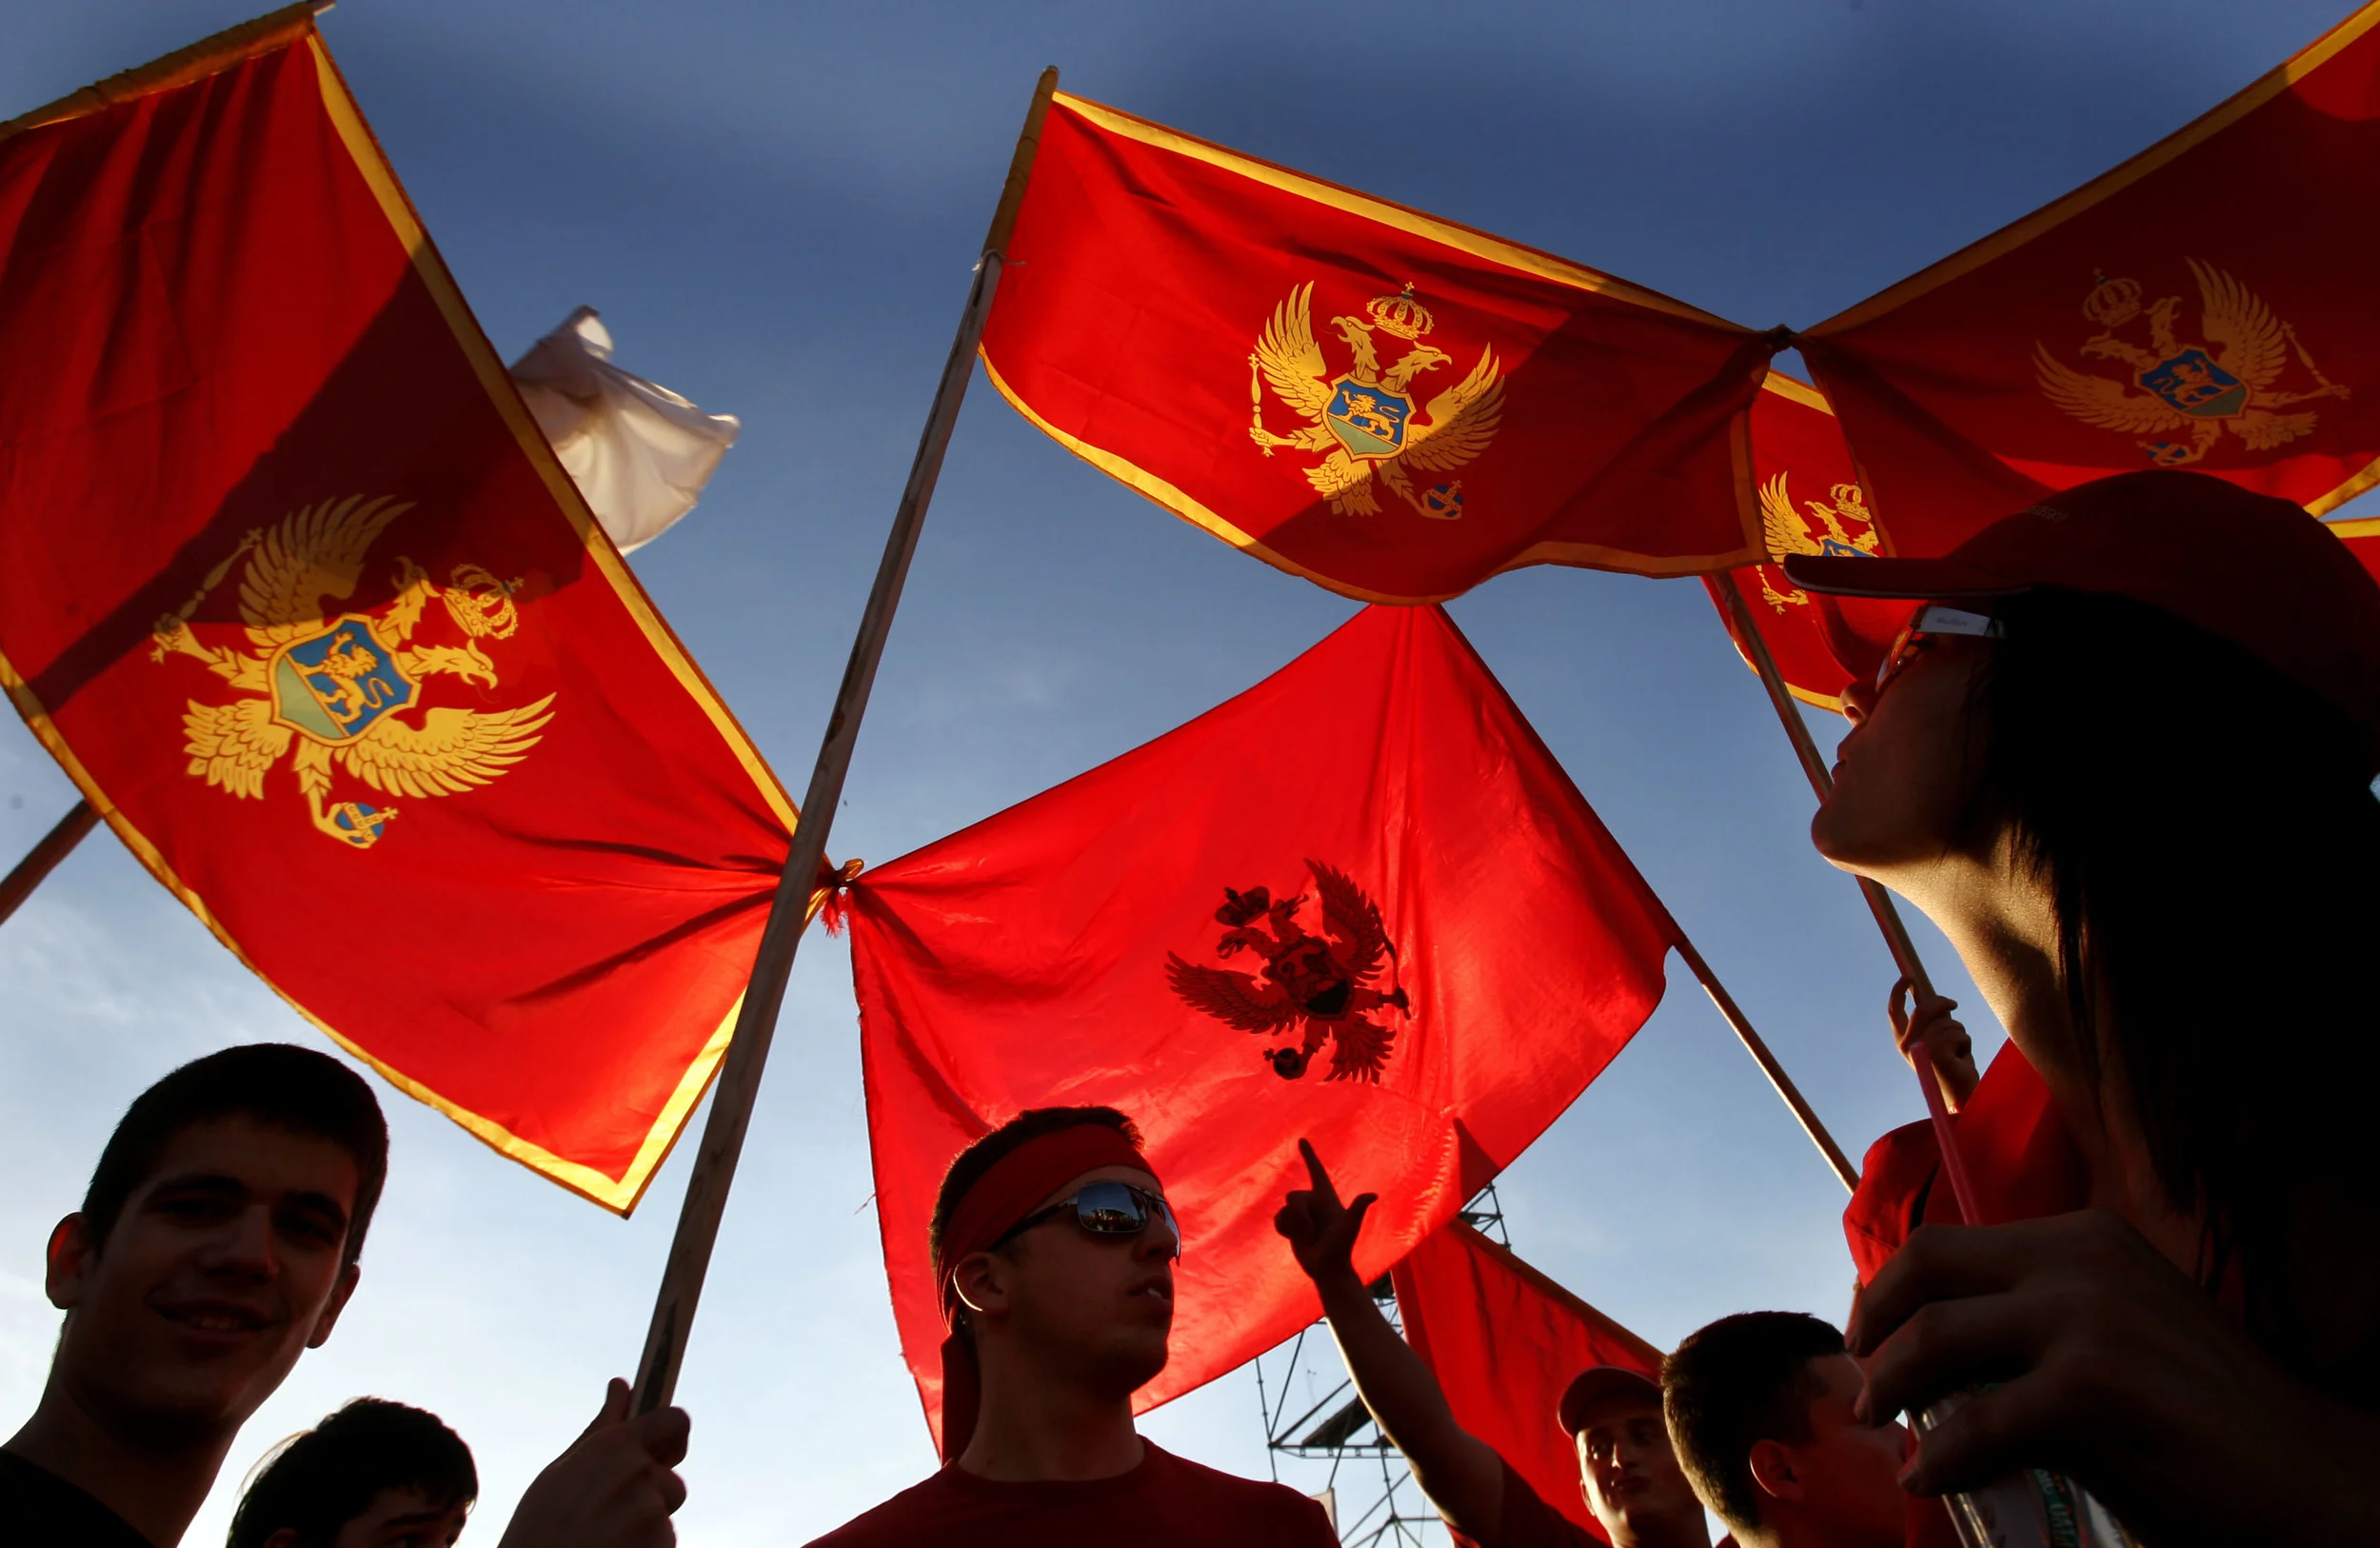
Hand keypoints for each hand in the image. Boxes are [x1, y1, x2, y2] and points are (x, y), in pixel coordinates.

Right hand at [498, 1379, 690, 1547]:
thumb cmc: (537, 1530)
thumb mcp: (560, 1473)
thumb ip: (600, 1429)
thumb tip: (620, 1386)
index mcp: (614, 1447)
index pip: (675, 1421)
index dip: (671, 1435)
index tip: (661, 1450)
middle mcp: (639, 1475)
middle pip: (672, 1479)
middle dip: (651, 1494)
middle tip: (610, 1514)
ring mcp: (652, 1514)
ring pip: (664, 1514)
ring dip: (644, 1525)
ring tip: (602, 1537)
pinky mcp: (661, 1545)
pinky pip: (664, 1541)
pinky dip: (644, 1547)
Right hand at [1274, 1138, 1375, 1294]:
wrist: (1327, 1269)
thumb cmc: (1341, 1247)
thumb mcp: (1349, 1226)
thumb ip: (1357, 1208)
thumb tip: (1373, 1195)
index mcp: (1326, 1198)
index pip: (1316, 1171)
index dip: (1309, 1156)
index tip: (1302, 1140)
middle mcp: (1313, 1203)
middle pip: (1293, 1196)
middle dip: (1299, 1214)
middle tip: (1311, 1231)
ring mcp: (1302, 1215)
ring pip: (1284, 1209)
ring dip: (1293, 1225)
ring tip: (1307, 1237)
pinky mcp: (1291, 1226)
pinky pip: (1278, 1219)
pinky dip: (1283, 1229)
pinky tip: (1293, 1238)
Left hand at [1850, 1211, 2379, 1544]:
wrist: (2309, 1471)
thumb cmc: (2208, 1414)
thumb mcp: (2116, 1335)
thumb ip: (2034, 1329)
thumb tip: (1931, 1362)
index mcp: (2084, 1237)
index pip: (1947, 1244)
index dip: (1890, 1291)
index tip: (1869, 1337)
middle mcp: (2081, 1259)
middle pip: (1924, 1267)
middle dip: (1871, 1324)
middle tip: (1859, 1379)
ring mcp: (2087, 1317)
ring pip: (1934, 1338)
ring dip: (1886, 1386)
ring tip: (1878, 1424)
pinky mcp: (2093, 1387)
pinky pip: (1975, 1422)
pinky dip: (1938, 1457)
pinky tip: (1928, 1480)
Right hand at [1890, 976, 1977, 1110]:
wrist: (1960, 1097)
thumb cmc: (1952, 1068)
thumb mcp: (1938, 1040)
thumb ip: (1932, 1022)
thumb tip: (1934, 998)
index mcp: (1903, 1042)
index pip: (1894, 1011)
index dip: (1899, 991)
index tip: (1909, 977)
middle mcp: (1907, 1045)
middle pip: (1923, 1009)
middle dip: (1942, 1002)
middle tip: (1954, 1004)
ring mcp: (1921, 1049)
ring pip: (1947, 1022)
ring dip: (1960, 1032)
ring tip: (1960, 1051)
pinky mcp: (1938, 1053)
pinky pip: (1958, 1033)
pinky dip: (1966, 1043)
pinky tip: (1962, 1059)